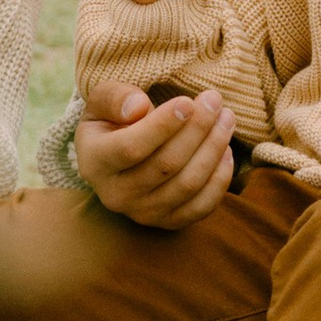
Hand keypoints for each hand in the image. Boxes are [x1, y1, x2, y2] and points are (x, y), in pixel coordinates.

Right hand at [76, 77, 236, 229]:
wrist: (115, 157)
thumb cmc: (111, 120)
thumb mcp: (101, 101)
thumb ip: (114, 97)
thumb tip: (139, 107)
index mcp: (94, 162)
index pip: (131, 148)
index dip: (163, 125)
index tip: (187, 102)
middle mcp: (115, 195)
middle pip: (166, 165)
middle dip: (197, 130)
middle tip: (215, 101)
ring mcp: (142, 214)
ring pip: (187, 184)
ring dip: (213, 149)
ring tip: (226, 119)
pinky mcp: (168, 222)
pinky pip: (201, 207)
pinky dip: (219, 179)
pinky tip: (226, 151)